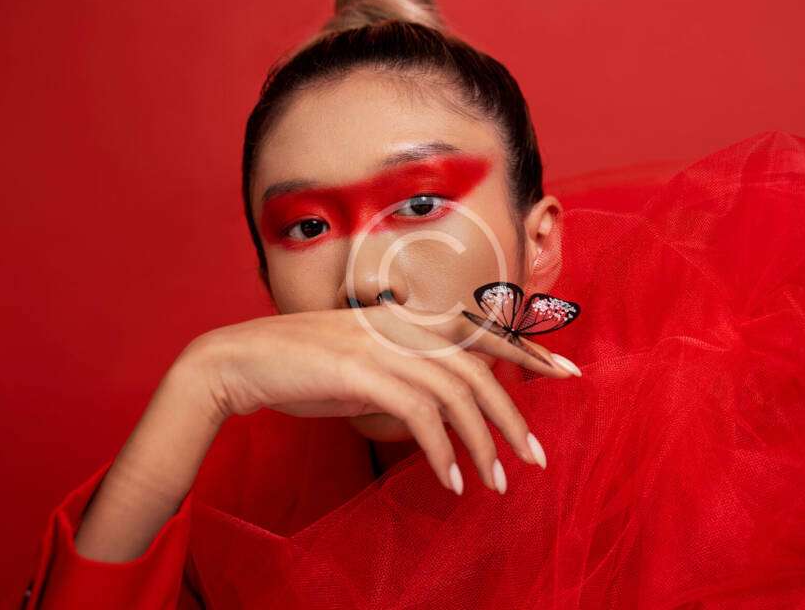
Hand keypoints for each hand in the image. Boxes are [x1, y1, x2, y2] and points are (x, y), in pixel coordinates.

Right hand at [191, 304, 579, 494]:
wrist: (239, 361)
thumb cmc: (300, 367)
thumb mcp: (362, 366)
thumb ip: (403, 377)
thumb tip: (438, 411)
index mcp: (405, 322)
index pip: (480, 332)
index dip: (526, 350)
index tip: (565, 371)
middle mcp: (401, 327)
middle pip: (478, 371)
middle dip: (514, 416)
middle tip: (537, 458)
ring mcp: (381, 346)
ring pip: (456, 394)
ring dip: (482, 445)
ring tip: (499, 483)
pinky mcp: (360, 370)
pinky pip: (419, 415)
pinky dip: (442, 451)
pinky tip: (451, 481)